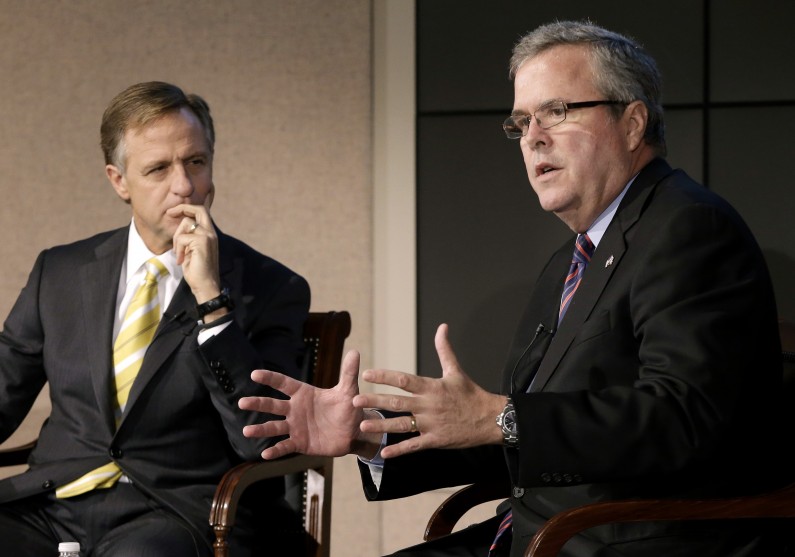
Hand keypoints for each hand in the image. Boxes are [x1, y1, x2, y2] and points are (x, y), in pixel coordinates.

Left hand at [166, 204, 221, 304]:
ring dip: (177, 237)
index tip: (174, 211)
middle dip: (182, 208)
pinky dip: (178, 249)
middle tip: (170, 213)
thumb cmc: (197, 270)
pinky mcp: (202, 242)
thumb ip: (190, 236)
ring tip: (178, 252)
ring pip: (186, 223)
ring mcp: (208, 236)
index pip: (203, 211)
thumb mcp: (192, 250)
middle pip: (199, 209)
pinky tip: (181, 259)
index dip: (188, 207)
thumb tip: (180, 225)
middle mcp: (211, 233)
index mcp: (210, 234)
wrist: (205, 285)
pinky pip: (182, 237)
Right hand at [240, 350, 382, 459]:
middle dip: (257, 403)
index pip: (283, 384)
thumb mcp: (348, 390)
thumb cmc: (348, 408)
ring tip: (246, 431)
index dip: (270, 378)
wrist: (353, 431)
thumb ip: (348, 373)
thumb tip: (354, 352)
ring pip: (274, 427)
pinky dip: (275, 450)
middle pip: (273, 405)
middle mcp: (295, 409)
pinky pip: (285, 446)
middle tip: (242, 402)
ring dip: (260, 429)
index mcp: (304, 394)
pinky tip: (264, 453)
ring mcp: (296, 427)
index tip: (255, 374)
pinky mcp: (300, 442)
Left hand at [353, 324, 504, 458]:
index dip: (384, 376)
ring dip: (382, 425)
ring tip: (363, 424)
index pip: (404, 379)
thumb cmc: (471, 394)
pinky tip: (384, 452)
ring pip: (402, 424)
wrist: (489, 419)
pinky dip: (399, 450)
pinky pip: (414, 445)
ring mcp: (431, 424)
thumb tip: (442, 327)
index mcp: (431, 387)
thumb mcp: (456, 371)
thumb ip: (444, 349)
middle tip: (354, 401)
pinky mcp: (435, 440)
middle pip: (397, 402)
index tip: (367, 374)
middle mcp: (428, 405)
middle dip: (375, 400)